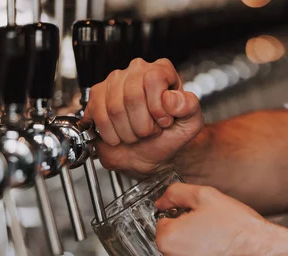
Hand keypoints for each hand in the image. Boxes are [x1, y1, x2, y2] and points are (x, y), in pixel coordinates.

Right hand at [84, 58, 203, 175]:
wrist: (148, 154)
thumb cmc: (167, 136)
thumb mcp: (190, 124)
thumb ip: (189, 107)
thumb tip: (171, 99)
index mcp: (162, 70)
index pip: (153, 79)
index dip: (158, 108)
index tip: (163, 121)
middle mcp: (136, 70)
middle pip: (132, 95)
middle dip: (142, 124)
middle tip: (148, 132)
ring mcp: (114, 81)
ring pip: (115, 108)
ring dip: (127, 132)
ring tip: (135, 133)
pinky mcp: (97, 96)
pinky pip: (99, 114)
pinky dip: (111, 134)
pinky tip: (119, 135)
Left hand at [155, 183, 287, 255]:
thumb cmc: (240, 229)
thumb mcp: (207, 196)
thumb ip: (176, 194)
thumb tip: (162, 201)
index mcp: (168, 238)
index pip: (164, 224)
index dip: (182, 219)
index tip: (198, 221)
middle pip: (172, 246)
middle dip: (186, 240)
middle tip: (211, 234)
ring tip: (217, 250)